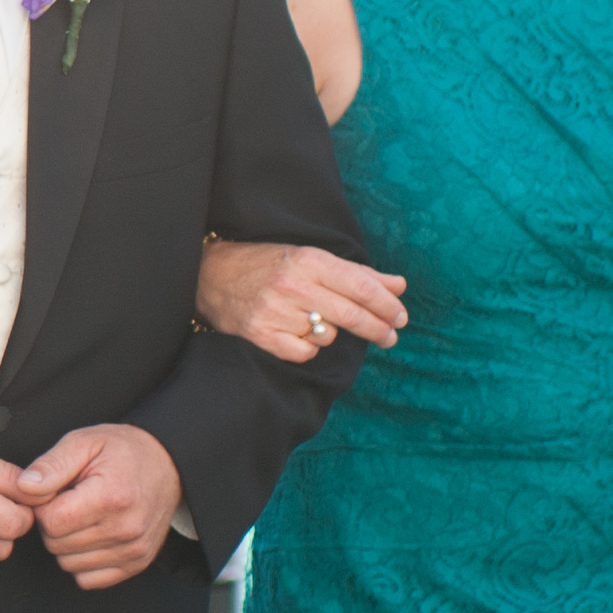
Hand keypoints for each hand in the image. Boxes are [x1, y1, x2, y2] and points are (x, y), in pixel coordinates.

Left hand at [13, 423, 183, 589]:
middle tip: (68, 501)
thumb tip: (23, 487)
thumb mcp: (83, 442)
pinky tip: (90, 535)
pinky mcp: (137, 564)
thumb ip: (51, 465)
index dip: (42, 506)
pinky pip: (88, 579)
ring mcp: (134, 550)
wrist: (167, 464)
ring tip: (81, 516)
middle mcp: (126, 529)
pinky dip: (81, 561)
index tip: (54, 492)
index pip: (51, 522)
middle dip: (53, 524)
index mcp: (111, 497)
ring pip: (69, 564)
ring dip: (65, 543)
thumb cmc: (121, 451)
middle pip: (57, 545)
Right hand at [195, 238, 406, 360]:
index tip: (401, 318)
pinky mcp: (260, 334)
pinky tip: (296, 333)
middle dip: (379, 329)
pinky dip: (308, 347)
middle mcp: (293, 285)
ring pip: (328, 336)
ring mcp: (275, 311)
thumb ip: (356, 273)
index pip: (362, 285)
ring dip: (331, 334)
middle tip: (391, 337)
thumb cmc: (268, 265)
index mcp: (309, 260)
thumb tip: (398, 286)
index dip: (388, 305)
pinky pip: (305, 352)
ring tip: (316, 322)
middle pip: (351, 315)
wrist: (211, 274)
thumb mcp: (311, 259)